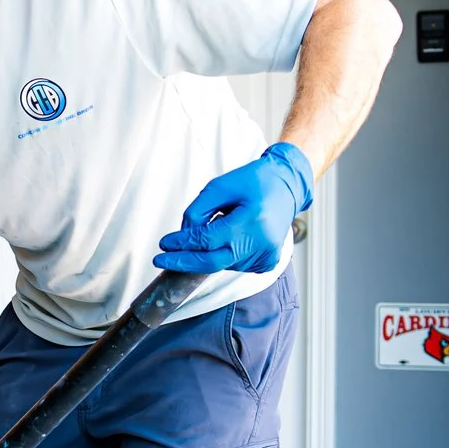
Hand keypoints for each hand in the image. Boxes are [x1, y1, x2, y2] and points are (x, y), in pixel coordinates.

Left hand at [155, 143, 313, 274]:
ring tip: (219, 226)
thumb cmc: (253, 182)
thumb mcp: (220, 186)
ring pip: (221, 263)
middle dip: (184, 263)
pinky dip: (222, 255)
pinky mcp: (266, 263)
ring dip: (207, 252)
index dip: (182, 244)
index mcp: (252, 221)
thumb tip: (182, 237)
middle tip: (160, 261)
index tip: (163, 244)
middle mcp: (262, 244)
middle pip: (212, 263)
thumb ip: (198, 211)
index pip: (207, 240)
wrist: (287, 186)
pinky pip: (233, 265)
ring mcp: (266, 257)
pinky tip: (231, 237)